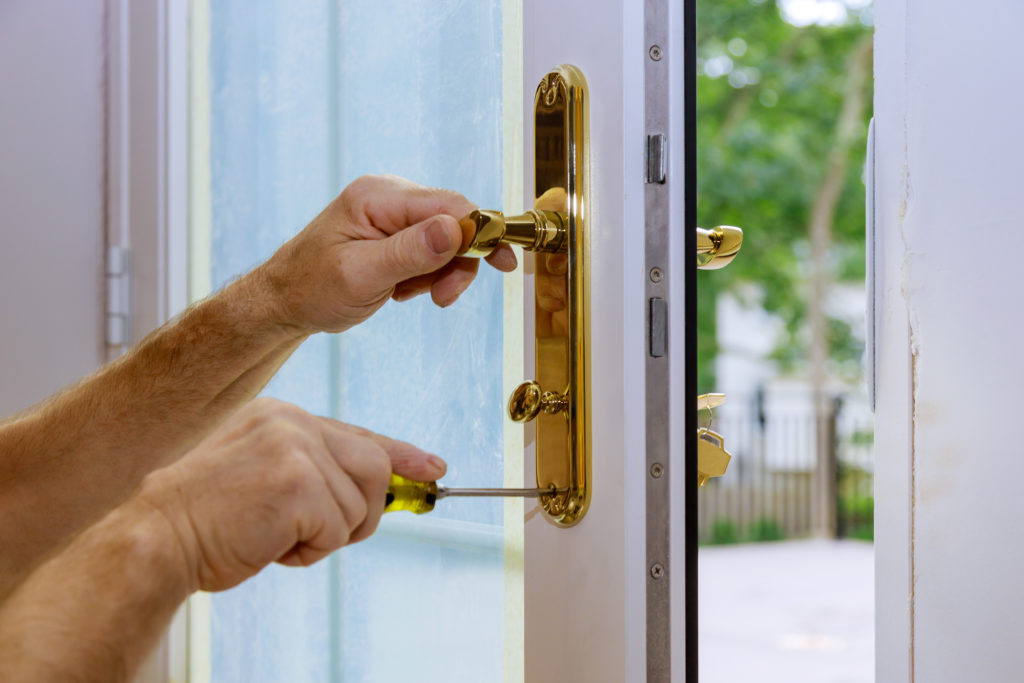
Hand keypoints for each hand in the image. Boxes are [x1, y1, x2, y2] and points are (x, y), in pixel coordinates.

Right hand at [135, 398, 445, 592]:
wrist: (154, 537)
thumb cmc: (204, 519)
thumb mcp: (262, 479)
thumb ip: (314, 474)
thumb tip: (379, 491)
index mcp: (282, 417)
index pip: (358, 433)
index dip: (401, 454)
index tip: (433, 467)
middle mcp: (293, 422)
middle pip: (374, 467)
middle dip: (362, 512)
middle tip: (319, 534)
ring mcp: (295, 447)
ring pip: (360, 503)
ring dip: (328, 535)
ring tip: (278, 536)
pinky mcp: (297, 482)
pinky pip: (337, 528)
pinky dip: (310, 551)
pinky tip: (270, 545)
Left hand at [256, 174, 516, 333]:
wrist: (284, 302)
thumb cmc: (312, 289)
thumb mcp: (361, 276)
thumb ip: (410, 252)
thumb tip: (457, 228)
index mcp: (377, 197)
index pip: (449, 203)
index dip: (481, 232)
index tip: (502, 264)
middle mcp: (388, 196)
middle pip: (454, 219)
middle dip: (457, 261)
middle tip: (443, 297)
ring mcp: (392, 212)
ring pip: (446, 238)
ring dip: (439, 272)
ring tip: (407, 294)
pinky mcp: (394, 230)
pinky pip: (431, 248)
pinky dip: (426, 273)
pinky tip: (401, 288)